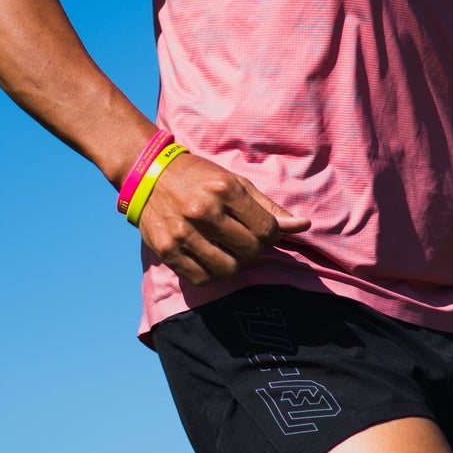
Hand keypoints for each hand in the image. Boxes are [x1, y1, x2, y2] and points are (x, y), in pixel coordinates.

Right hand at [137, 153, 310, 284]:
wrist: (149, 174)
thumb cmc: (199, 178)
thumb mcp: (236, 183)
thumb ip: (270, 207)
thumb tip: (304, 226)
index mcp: (225, 190)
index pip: (267, 230)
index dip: (272, 236)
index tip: (263, 231)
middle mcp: (203, 211)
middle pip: (250, 250)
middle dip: (253, 248)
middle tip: (242, 238)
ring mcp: (183, 232)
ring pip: (227, 269)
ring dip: (232, 263)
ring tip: (225, 248)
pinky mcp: (166, 250)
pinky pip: (201, 278)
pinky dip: (210, 273)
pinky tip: (208, 257)